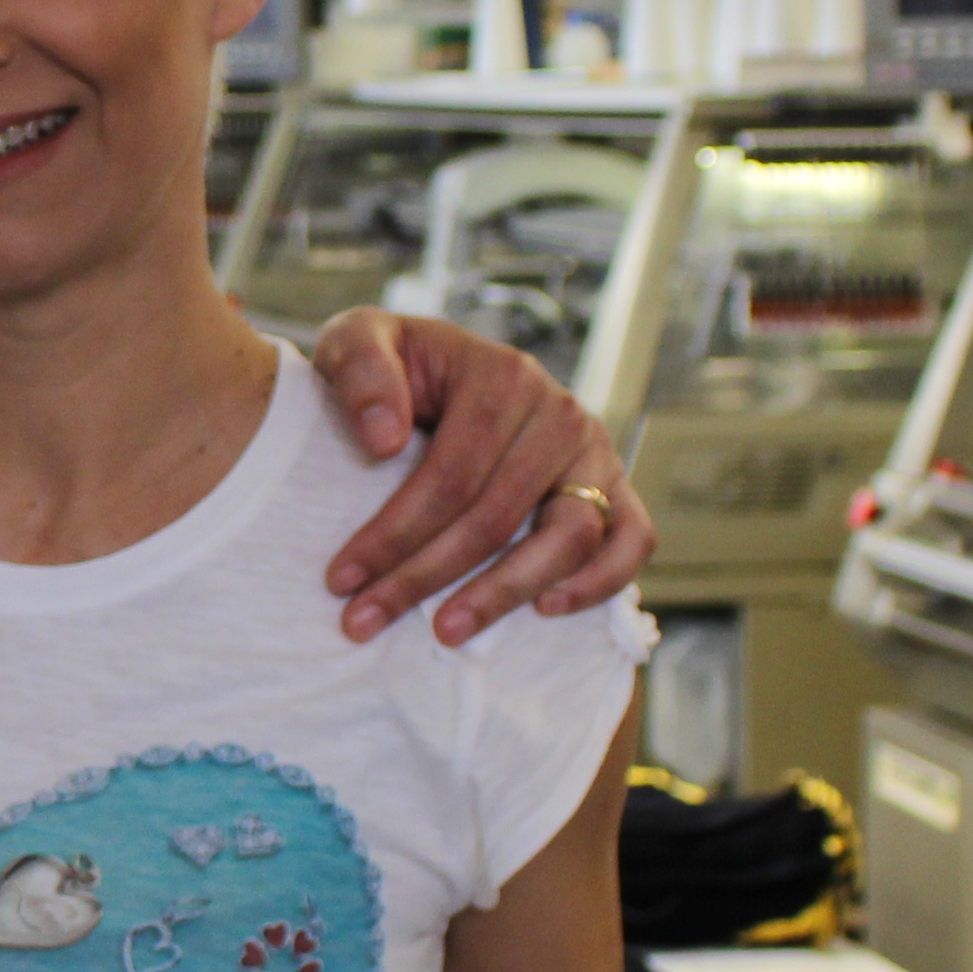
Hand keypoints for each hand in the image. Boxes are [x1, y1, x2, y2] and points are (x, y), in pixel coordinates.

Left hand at [305, 309, 655, 644]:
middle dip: (425, 576)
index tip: (341, 579)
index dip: (394, 533)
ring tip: (445, 631)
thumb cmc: (395, 366)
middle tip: (364, 621)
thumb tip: (385, 440)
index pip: (450, 473)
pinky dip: (598, 581)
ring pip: (568, 535)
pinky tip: (544, 610)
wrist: (438, 368)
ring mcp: (594, 452)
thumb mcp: (358, 340)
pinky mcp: (615, 486)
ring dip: (505, 593)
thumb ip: (362, 372)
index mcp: (501, 375)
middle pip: (497, 515)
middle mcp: (559, 412)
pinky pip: (631, 539)